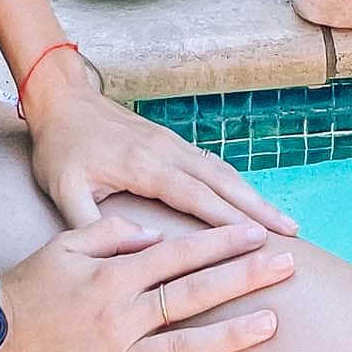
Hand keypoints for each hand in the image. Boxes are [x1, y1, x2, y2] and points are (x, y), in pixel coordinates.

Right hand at [0, 216, 292, 351]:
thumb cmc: (19, 294)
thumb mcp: (59, 248)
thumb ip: (108, 233)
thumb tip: (154, 232)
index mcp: (108, 279)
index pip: (176, 254)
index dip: (219, 242)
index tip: (255, 233)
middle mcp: (116, 320)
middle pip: (191, 295)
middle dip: (243, 277)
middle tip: (285, 265)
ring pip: (182, 351)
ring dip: (230, 337)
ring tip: (270, 324)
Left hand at [22, 49, 296, 235]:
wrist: (61, 98)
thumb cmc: (60, 147)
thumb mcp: (63, 189)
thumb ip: (90, 223)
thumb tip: (126, 253)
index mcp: (144, 166)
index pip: (196, 197)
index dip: (229, 220)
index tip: (259, 240)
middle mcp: (167, 152)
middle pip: (222, 182)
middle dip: (258, 208)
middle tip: (291, 234)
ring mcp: (172, 144)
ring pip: (223, 171)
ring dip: (254, 195)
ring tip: (283, 221)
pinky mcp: (171, 142)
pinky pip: (212, 163)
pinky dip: (237, 183)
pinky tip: (251, 200)